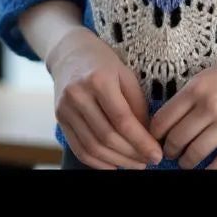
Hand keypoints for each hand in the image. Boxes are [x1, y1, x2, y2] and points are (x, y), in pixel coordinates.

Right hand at [47, 28, 162, 169]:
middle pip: (107, 136)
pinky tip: (114, 164)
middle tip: (149, 161)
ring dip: (117, 161)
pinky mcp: (60, 119)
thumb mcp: (126, 74)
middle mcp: (79, 95)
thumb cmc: (103, 62)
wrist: (69, 52)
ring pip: (92, 146)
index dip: (141, 141)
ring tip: (135, 163)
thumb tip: (147, 136)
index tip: (157, 154)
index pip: (123, 120)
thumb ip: (137, 104)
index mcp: (99, 79)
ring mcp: (65, 108)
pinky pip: (79, 148)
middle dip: (131, 154)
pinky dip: (97, 162)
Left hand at [148, 34, 216, 169]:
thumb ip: (193, 93)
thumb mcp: (213, 71)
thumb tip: (175, 115)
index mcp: (197, 87)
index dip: (155, 135)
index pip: (163, 119)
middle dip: (169, 152)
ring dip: (187, 163)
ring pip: (196, 153)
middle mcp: (210, 104)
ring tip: (186, 163)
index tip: (155, 140)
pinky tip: (208, 171)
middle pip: (176, 139)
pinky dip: (212, 171)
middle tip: (170, 155)